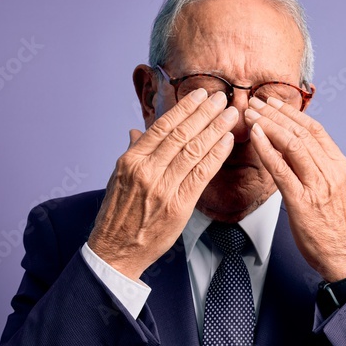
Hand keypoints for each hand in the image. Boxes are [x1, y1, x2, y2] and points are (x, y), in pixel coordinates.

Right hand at [87, 89, 237, 279]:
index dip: (183, 108)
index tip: (198, 95)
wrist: (116, 250)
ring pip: (194, 150)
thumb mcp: (117, 179)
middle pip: (181, 134)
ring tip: (229, 115)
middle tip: (221, 98)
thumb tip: (137, 132)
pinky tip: (227, 142)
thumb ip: (132, 153)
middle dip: (204, 113)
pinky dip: (216, 155)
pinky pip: (202, 174)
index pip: (161, 127)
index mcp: (131, 161)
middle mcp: (146, 171)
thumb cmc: (118, 216)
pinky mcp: (178, 205)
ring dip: (215, 129)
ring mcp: (163, 188)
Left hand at [245, 96, 345, 281]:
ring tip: (251, 115)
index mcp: (340, 166)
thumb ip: (317, 168)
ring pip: (292, 145)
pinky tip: (255, 137)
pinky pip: (281, 170)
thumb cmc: (334, 227)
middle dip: (275, 114)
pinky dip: (266, 150)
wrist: (343, 255)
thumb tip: (292, 150)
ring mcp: (317, 186)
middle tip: (256, 103)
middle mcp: (331, 172)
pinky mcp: (301, 202)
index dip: (292, 113)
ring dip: (268, 126)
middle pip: (301, 133)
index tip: (274, 103)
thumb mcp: (332, 190)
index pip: (315, 130)